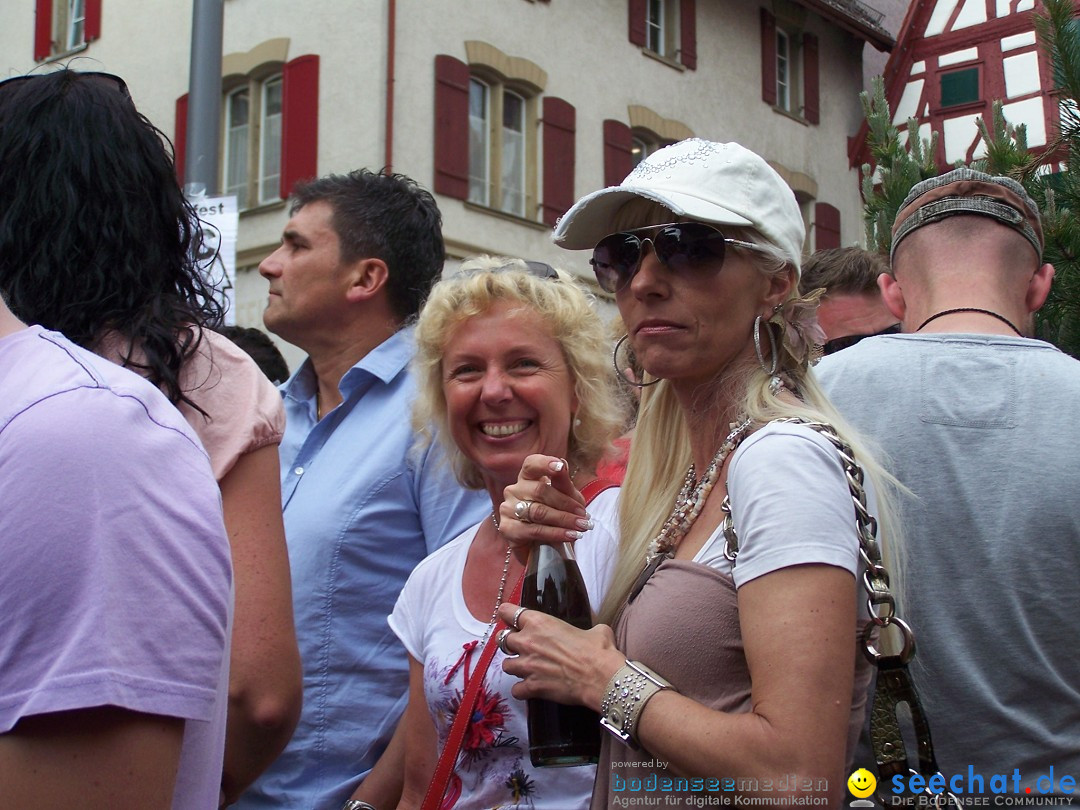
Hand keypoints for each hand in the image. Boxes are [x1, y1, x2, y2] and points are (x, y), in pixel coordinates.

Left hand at [496, 603, 623, 711]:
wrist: (601, 677)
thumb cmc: (598, 651)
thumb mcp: (595, 630)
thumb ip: (585, 630)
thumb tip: (596, 634)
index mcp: (539, 622)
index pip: (507, 612)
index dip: (508, 615)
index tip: (511, 620)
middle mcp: (528, 642)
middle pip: (502, 639)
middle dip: (510, 643)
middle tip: (521, 647)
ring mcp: (527, 666)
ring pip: (506, 665)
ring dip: (515, 666)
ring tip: (527, 669)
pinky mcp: (532, 687)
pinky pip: (515, 690)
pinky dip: (522, 690)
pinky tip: (531, 689)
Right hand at [497, 455, 592, 547]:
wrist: (547, 546)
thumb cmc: (557, 516)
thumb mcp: (568, 498)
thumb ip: (563, 483)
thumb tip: (562, 464)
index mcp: (528, 477)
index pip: (531, 464)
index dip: (544, 464)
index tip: (560, 467)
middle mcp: (514, 490)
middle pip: (539, 490)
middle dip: (565, 504)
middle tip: (584, 516)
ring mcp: (507, 508)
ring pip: (538, 511)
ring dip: (564, 520)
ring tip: (581, 527)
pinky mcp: (507, 528)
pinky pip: (534, 530)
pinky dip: (555, 533)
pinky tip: (569, 535)